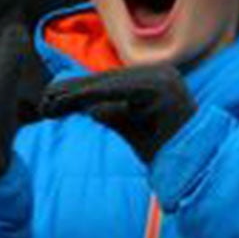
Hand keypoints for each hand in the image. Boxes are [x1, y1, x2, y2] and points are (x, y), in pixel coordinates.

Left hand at [38, 65, 194, 164]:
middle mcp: (163, 73)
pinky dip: (94, 94)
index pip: (111, 82)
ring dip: (78, 93)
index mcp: (157, 79)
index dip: (79, 90)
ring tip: (52, 102)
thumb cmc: (162, 148)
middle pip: (108, 79)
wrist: (193, 165)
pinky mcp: (162, 87)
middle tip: (45, 101)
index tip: (52, 99)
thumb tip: (85, 106)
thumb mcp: (129, 126)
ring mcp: (164, 78)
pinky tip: (71, 100)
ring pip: (111, 83)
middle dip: (74, 91)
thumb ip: (110, 112)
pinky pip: (120, 89)